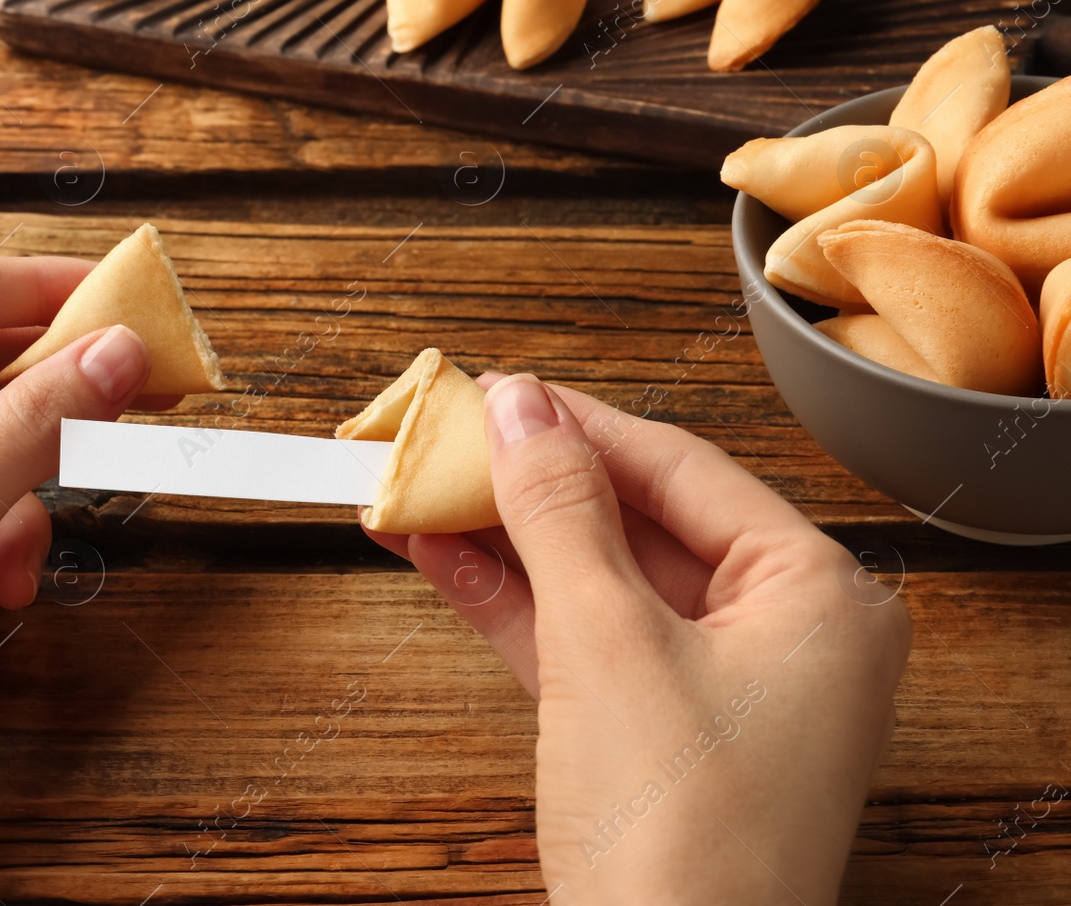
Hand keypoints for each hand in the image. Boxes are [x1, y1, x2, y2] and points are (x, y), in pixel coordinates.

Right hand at [364, 373, 910, 905]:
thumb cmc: (684, 844)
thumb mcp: (609, 646)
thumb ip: (560, 515)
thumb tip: (522, 411)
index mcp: (817, 597)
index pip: (682, 468)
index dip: (577, 424)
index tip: (496, 392)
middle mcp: (782, 636)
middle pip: (635, 522)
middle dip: (529, 486)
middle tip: (446, 438)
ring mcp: (718, 690)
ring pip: (597, 584)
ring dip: (505, 542)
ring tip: (418, 491)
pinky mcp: (657, 736)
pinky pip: (581, 642)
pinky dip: (513, 605)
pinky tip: (442, 560)